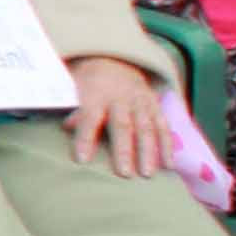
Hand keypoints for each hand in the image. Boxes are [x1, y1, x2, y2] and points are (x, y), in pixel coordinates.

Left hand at [67, 52, 175, 177]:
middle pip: (123, 125)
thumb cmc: (88, 83)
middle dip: (124, 151)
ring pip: (146, 128)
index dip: (85, 138)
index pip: (89, 117)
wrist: (114, 61)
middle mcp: (121, 98)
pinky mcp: (155, 107)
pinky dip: (167, 146)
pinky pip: (163, 127)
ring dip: (148, 152)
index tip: (82, 160)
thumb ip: (72, 108)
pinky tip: (168, 165)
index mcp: (96, 94)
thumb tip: (66, 126)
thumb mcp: (73, 88)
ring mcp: (141, 102)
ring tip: (147, 174)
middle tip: (124, 174)